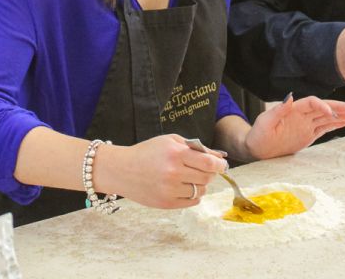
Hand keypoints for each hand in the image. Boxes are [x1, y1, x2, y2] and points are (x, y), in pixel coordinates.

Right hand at [96, 134, 226, 208]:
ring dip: (201, 184)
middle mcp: (173, 173)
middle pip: (207, 178)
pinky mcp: (166, 203)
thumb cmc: (147, 152)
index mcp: (175, 154)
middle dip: (210, 173)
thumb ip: (195, 147)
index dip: (220, 164)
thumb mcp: (170, 141)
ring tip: (189, 177)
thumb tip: (218, 157)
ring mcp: (170, 190)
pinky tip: (184, 187)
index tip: (222, 164)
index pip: (209, 162)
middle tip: (204, 169)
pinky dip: (193, 195)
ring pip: (200, 190)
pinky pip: (192, 202)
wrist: (122, 169)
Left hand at [243, 95, 344, 159]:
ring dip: (341, 115)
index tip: (331, 113)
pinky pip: (325, 128)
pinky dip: (336, 125)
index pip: (311, 103)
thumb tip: (290, 96)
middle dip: (339, 107)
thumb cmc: (258, 135)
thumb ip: (278, 110)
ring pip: (327, 118)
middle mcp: (302, 115)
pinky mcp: (308, 135)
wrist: (257, 149)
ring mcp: (306, 125)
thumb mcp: (265, 122)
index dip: (322, 105)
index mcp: (293, 110)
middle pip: (324, 107)